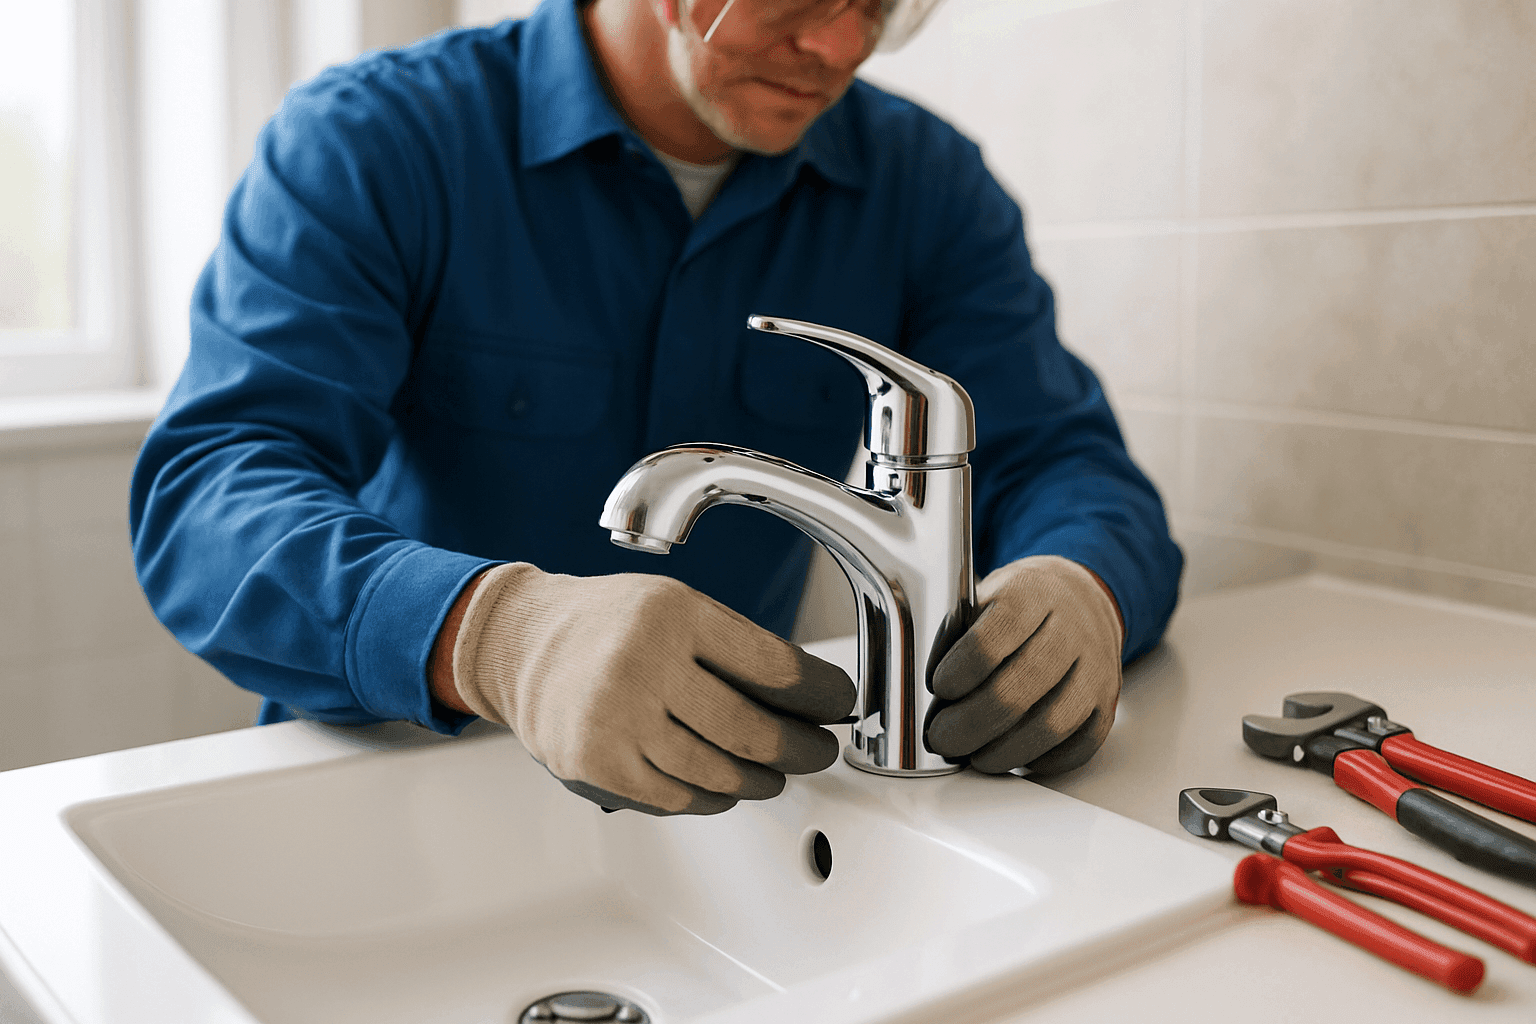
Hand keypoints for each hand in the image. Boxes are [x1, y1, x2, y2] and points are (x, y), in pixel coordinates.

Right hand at [449, 564, 855, 814]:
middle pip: (752, 731)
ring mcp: (616, 720)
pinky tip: (726, 787)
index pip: (776, 668)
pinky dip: (712, 800)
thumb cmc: (610, 625)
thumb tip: (813, 698)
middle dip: (803, 748)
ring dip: (762, 781)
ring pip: (719, 775)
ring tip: (774, 773)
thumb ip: (738, 648)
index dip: (822, 695)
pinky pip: (677, 801)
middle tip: (819, 750)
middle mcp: (642, 665)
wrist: (522, 645)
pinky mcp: (597, 766)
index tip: (840, 704)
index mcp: (674, 614)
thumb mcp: (677, 605)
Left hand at [927, 555, 1122, 774]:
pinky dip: (1041, 760)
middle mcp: (1073, 630)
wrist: (1082, 599)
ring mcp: (1097, 669)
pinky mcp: (1108, 704)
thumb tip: (913, 675)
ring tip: (972, 756)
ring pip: (1053, 723)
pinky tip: (1012, 757)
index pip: (997, 634)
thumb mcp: (986, 596)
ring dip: (1004, 751)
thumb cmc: (1020, 604)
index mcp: (1034, 594)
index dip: (962, 668)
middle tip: (941, 737)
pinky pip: (1079, 745)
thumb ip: (955, 630)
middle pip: (1022, 687)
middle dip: (972, 722)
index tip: (937, 686)